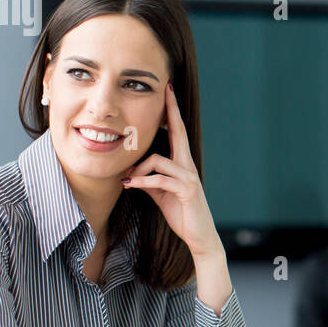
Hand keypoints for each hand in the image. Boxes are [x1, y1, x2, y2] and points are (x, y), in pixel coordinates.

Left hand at [121, 82, 223, 261]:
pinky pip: (160, 179)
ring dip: (138, 169)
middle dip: (171, 110)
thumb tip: (130, 174)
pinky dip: (142, 181)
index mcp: (182, 163)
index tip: (169, 91)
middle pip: (178, 132)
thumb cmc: (181, 213)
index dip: (172, 111)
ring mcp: (189, 177)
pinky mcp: (186, 190)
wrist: (200, 236)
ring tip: (127, 180)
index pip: (177, 131)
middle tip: (166, 90)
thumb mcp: (160, 193)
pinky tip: (130, 186)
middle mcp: (188, 165)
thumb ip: (148, 179)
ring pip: (158, 160)